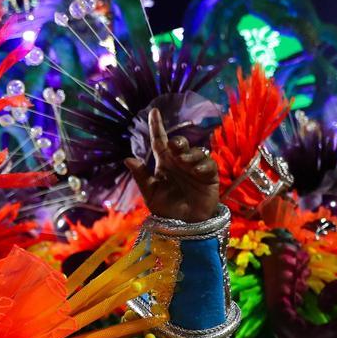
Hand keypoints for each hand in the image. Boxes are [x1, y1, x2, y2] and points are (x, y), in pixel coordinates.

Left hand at [125, 108, 219, 222]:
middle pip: (179, 144)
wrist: (185, 225)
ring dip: (190, 155)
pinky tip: (198, 171)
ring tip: (185, 163)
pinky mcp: (209, 176)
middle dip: (178, 142)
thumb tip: (127, 159)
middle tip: (174, 146)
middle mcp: (180, 163)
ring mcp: (195, 168)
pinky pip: (209, 164)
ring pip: (195, 152)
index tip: (154, 112)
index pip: (159, 142)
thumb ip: (141, 176)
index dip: (157, 127)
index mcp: (164, 164)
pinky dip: (203, 165)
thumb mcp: (151, 194)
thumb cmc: (167, 209)